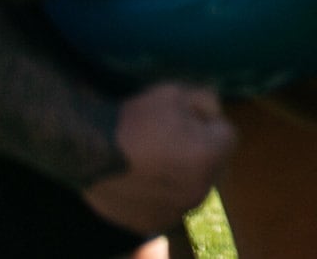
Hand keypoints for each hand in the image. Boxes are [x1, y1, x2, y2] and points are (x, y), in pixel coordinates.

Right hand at [81, 84, 234, 237]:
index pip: (228, 136)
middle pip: (214, 166)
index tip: (186, 120)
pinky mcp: (153, 224)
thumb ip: (207, 101)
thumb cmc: (135, 118)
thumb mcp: (177, 92)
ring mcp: (176, 211)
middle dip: (202, 153)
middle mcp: (200, 189)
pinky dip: (163, 195)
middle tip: (171, 141)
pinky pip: (169, 207)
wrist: (88, 149)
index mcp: (211, 157)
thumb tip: (215, 115)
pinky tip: (144, 180)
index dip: (208, 124)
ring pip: (192, 188)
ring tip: (156, 160)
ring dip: (184, 176)